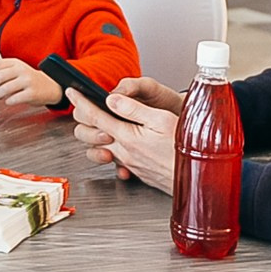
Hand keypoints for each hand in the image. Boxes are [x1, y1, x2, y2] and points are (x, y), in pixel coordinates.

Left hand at [0, 57, 63, 107]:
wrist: (50, 86)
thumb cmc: (29, 80)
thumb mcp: (17, 70)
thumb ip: (2, 70)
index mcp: (16, 63)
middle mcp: (22, 70)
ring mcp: (28, 82)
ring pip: (5, 88)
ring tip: (0, 96)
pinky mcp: (32, 94)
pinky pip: (14, 99)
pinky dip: (8, 101)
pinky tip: (9, 101)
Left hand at [67, 76, 184, 191]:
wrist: (199, 180)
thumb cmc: (185, 149)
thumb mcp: (162, 120)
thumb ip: (134, 109)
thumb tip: (111, 99)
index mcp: (126, 137)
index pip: (94, 116)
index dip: (80, 101)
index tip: (71, 91)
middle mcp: (123, 153)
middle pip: (90, 135)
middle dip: (84, 119)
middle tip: (88, 105)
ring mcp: (128, 164)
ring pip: (101, 148)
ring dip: (98, 135)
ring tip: (106, 122)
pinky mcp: (136, 171)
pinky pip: (116, 159)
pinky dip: (112, 149)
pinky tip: (123, 142)